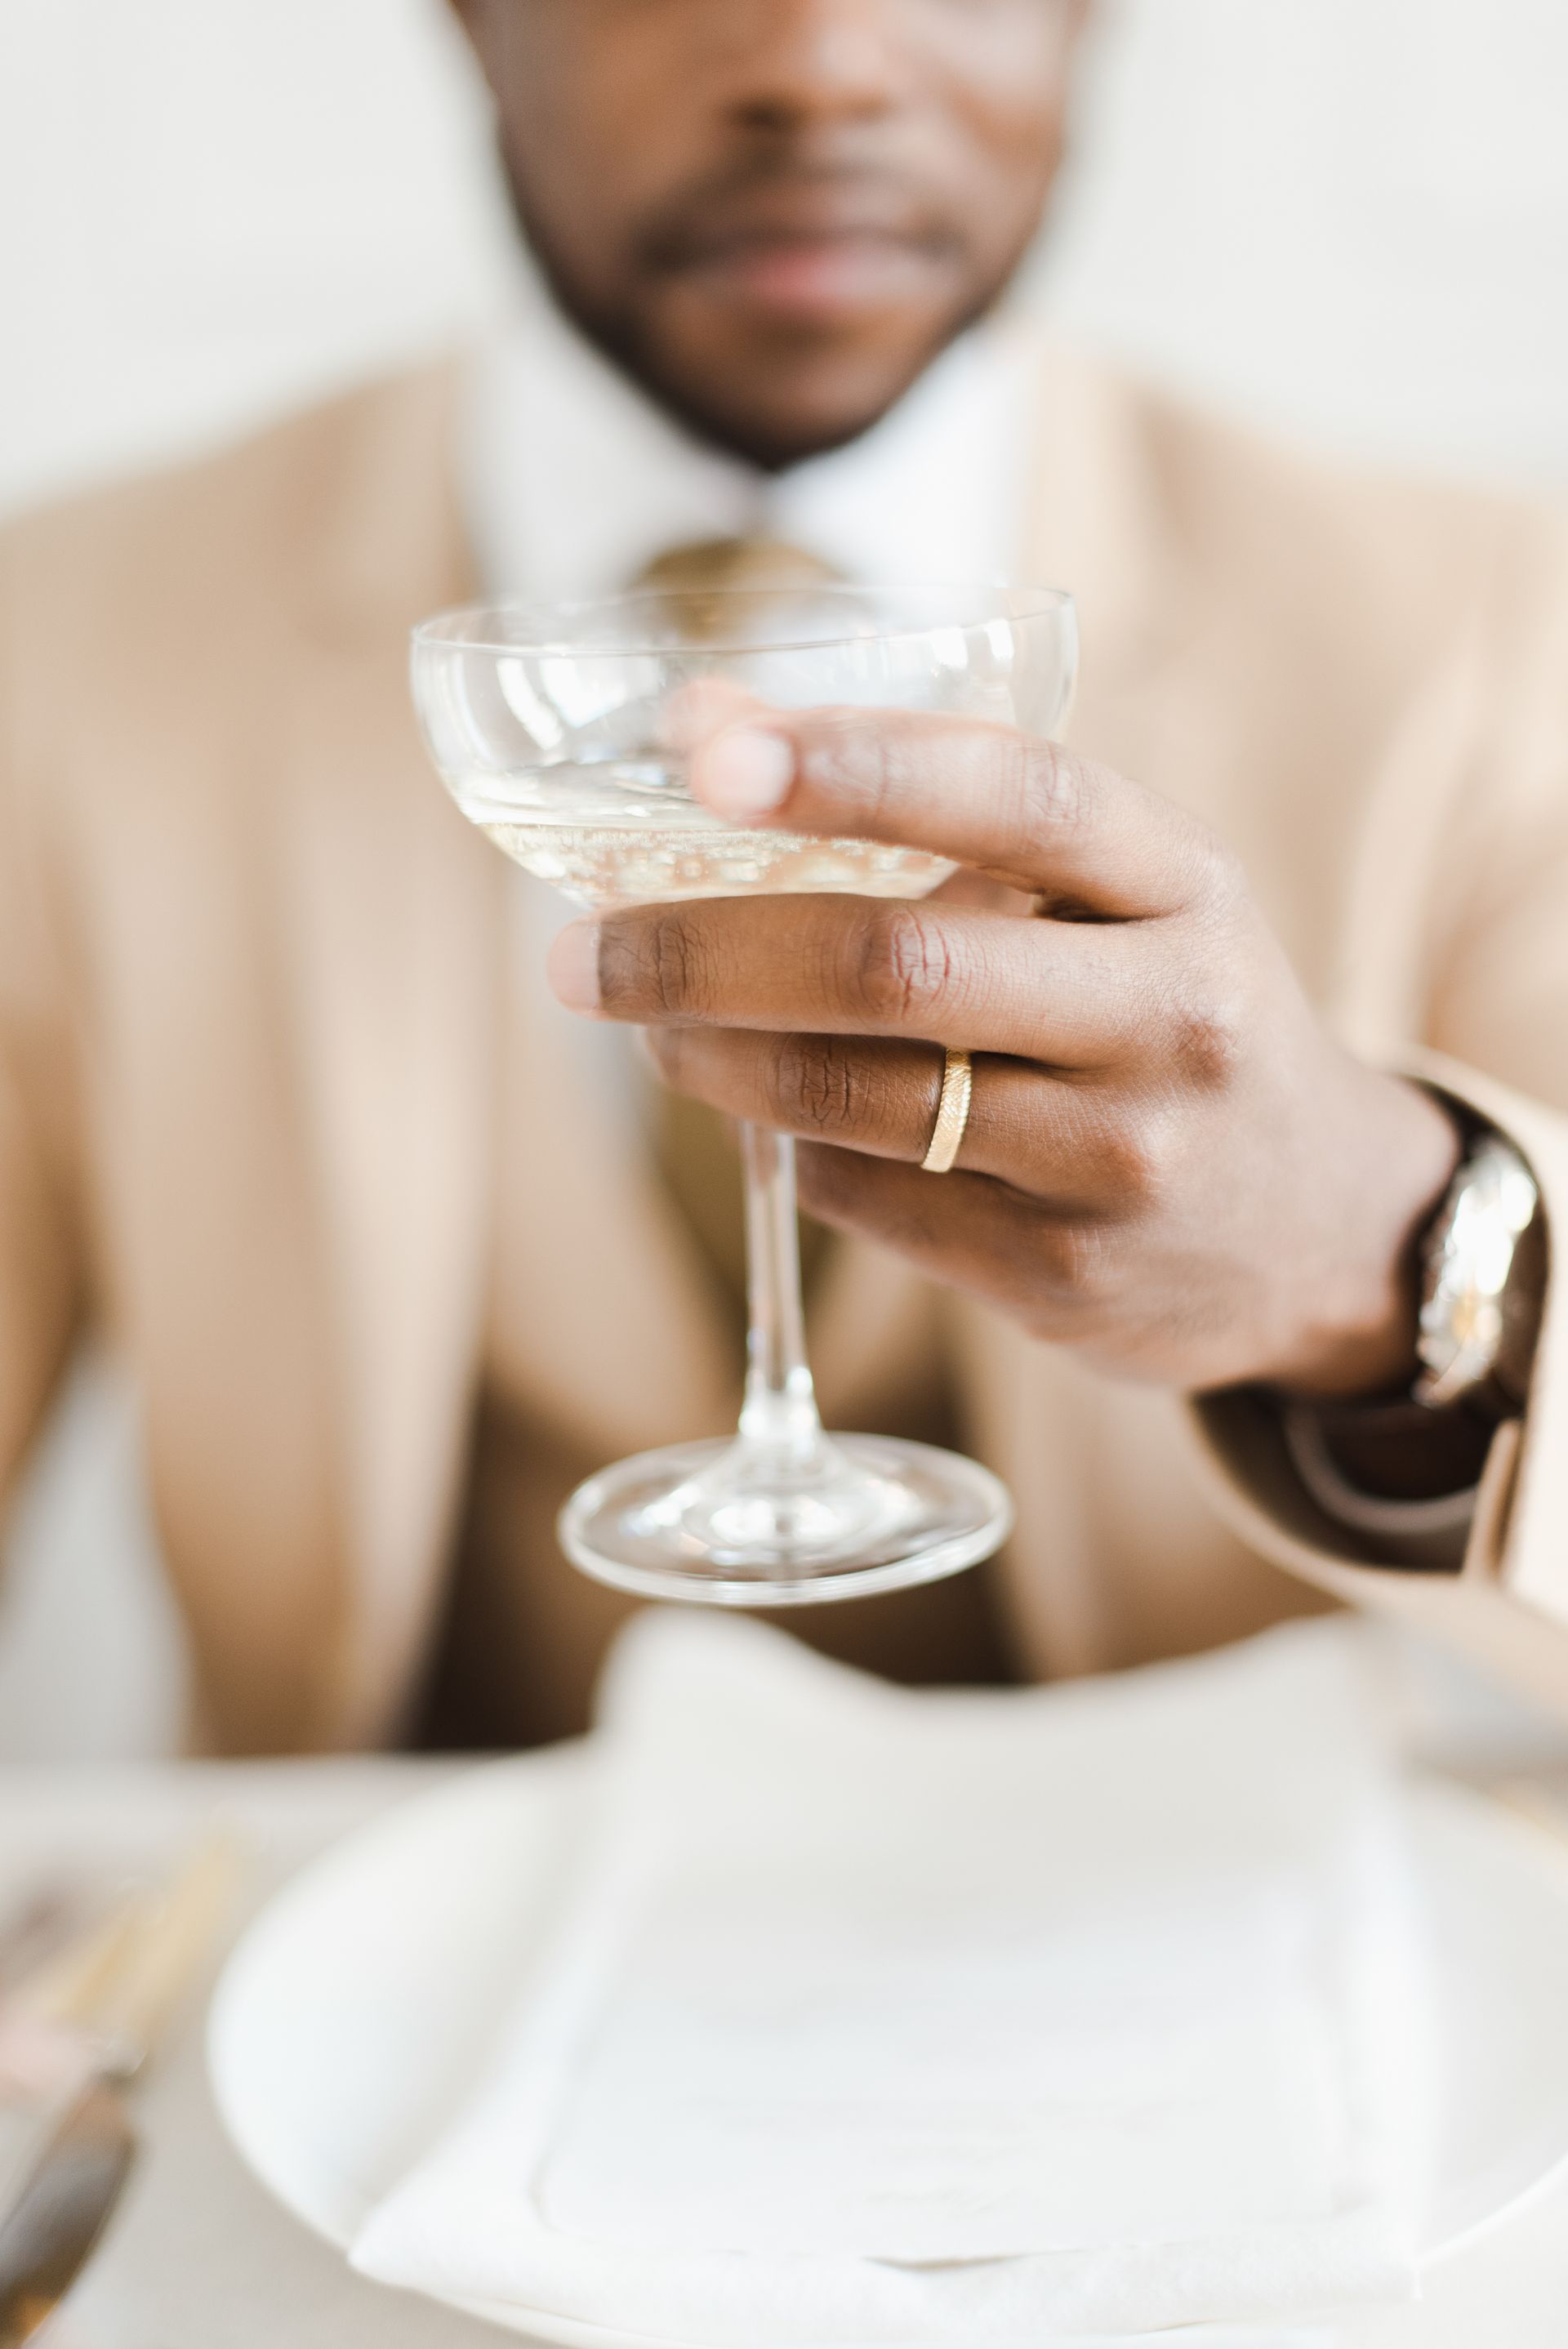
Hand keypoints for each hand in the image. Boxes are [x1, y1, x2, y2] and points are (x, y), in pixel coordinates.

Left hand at [546, 706, 1461, 1395]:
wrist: (1319, 1229)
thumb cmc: (1170, 1014)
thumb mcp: (1122, 895)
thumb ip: (942, 817)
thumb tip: (697, 726)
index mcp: (1185, 884)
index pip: (1017, 794)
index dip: (854, 764)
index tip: (705, 747)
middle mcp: (1170, 1017)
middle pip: (900, 969)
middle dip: (703, 952)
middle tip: (582, 950)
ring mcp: (1120, 1161)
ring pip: (857, 1100)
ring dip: (709, 1058)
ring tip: (643, 1021)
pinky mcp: (1063, 1277)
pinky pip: (865, 1201)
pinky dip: (787, 1148)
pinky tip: (772, 1114)